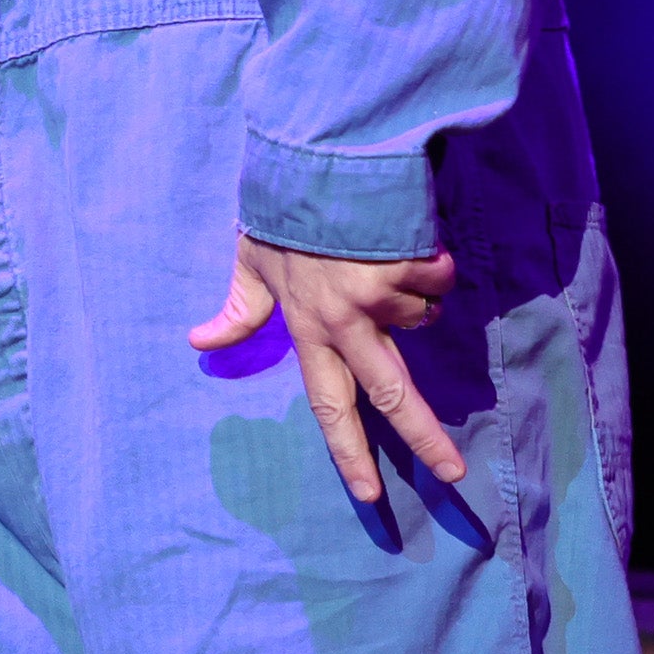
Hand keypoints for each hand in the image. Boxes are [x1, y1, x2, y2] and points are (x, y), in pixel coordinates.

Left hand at [189, 233, 464, 500]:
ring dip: (414, 298)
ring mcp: (381, 294)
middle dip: (425, 438)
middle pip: (391, 395)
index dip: (348, 451)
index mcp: (308, 327)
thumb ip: (237, 308)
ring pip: (421, 320)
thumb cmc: (283, 211)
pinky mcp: (410, 264)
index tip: (370, 493)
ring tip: (382, 259)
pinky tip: (403, 236)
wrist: (317, 159)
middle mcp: (346, 321)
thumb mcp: (251, 260)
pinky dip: (429, 261)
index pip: (327, 402)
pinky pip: (437, 278)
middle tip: (453, 474)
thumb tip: (199, 341)